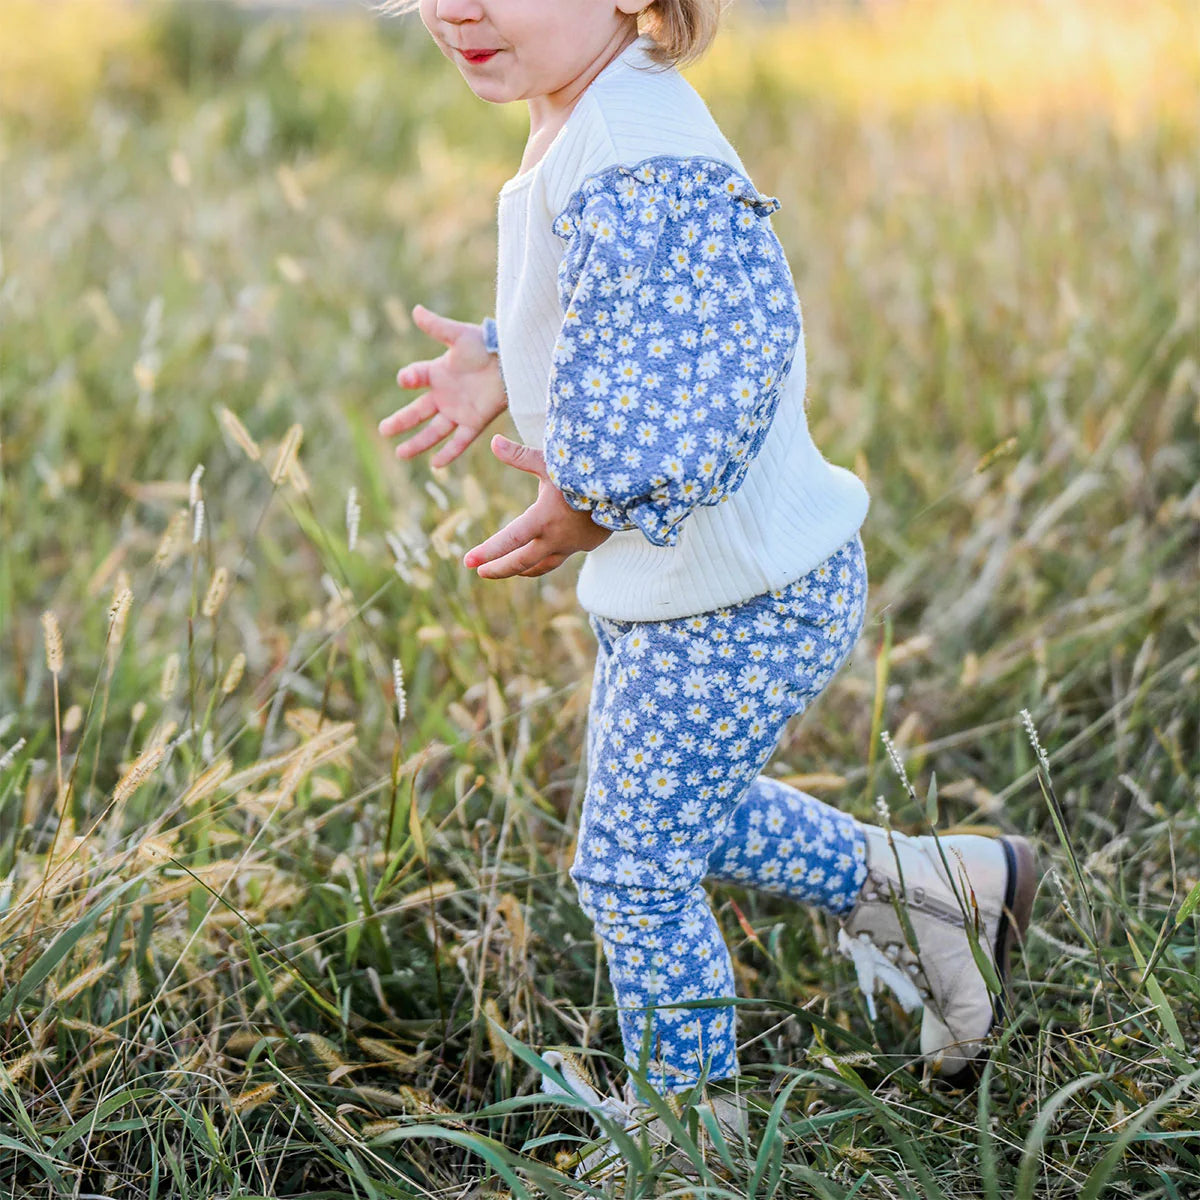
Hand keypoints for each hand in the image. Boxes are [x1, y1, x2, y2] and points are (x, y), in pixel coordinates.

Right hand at [378, 304, 506, 468]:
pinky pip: (460, 441)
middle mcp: (444, 395)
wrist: (513, 361)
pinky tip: (436, 464)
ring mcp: (458, 410)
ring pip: (434, 431)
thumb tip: (416, 310)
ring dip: (418, 443)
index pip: (416, 377)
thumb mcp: (460, 336)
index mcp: (437, 373)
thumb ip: (438, 327)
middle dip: (400, 422)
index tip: (406, 380)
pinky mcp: (475, 422)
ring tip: (401, 454)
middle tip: (383, 430)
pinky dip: (449, 452)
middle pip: (417, 412)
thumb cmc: (486, 345)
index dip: (410, 378)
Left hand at [464, 436, 611, 577]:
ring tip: (507, 570)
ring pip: (540, 566)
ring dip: (521, 569)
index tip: (468, 561)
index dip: (487, 552)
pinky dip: (543, 560)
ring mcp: (571, 545)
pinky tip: (539, 556)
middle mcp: (555, 538)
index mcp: (544, 519)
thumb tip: (493, 442)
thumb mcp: (553, 461)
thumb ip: (521, 456)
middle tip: (480, 572)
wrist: (629, 492)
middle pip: (520, 562)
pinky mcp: (584, 545)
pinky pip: (558, 557)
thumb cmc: (588, 472)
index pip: (509, 540)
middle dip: (498, 568)